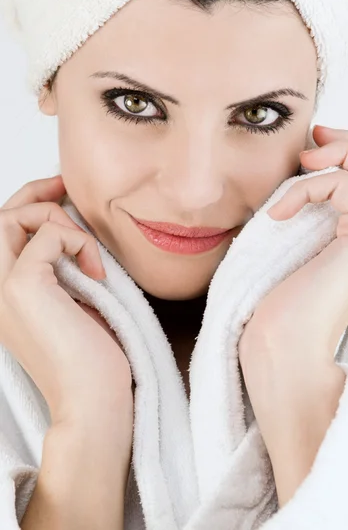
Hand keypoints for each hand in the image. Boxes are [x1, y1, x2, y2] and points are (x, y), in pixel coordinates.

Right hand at [0, 175, 132, 425]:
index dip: (27, 204)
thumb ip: (60, 271)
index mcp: (4, 294)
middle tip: (65, 187)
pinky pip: (47, 236)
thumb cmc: (89, 360)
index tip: (61, 193)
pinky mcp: (24, 287)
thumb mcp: (71, 305)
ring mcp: (3, 288)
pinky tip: (97, 274)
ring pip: (10, 218)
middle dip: (34, 195)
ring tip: (86, 252)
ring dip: (55, 220)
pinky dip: (78, 243)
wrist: (92, 401)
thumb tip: (73, 234)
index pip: (1, 234)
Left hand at [239, 125, 347, 366]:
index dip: (346, 159)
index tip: (307, 149)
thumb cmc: (275, 316)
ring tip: (305, 156)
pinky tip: (277, 213)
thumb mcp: (285, 260)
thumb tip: (281, 197)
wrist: (281, 356)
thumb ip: (296, 228)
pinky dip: (307, 188)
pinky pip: (344, 188)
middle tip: (316, 133)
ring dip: (344, 151)